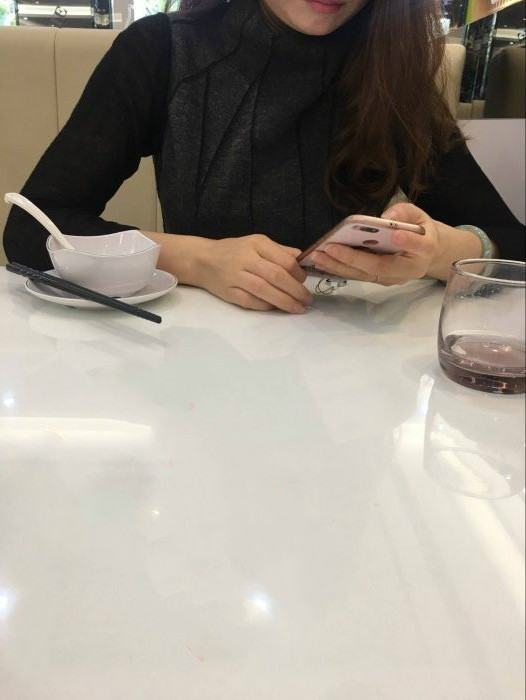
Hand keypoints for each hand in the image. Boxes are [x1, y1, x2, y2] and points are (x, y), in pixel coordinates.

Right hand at [196, 234, 312, 312]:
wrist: (202, 260)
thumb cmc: (234, 252)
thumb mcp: (257, 243)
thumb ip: (280, 252)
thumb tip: (303, 264)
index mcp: (257, 244)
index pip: (284, 260)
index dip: (298, 274)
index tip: (305, 282)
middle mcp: (246, 258)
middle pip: (276, 276)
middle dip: (295, 290)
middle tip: (307, 300)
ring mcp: (235, 276)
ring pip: (264, 290)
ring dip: (284, 301)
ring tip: (297, 308)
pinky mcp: (228, 292)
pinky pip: (250, 301)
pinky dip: (266, 306)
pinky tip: (276, 308)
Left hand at [310, 203, 441, 285]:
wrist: (427, 254)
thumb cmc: (421, 231)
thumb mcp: (420, 215)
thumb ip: (405, 213)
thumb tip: (385, 217)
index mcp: (426, 249)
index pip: (418, 247)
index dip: (407, 242)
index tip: (395, 235)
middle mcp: (408, 269)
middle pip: (380, 266)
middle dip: (353, 258)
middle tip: (329, 248)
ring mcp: (391, 278)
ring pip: (364, 274)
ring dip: (338, 266)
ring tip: (317, 256)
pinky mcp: (378, 281)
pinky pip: (358, 276)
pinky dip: (338, 269)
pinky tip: (321, 261)